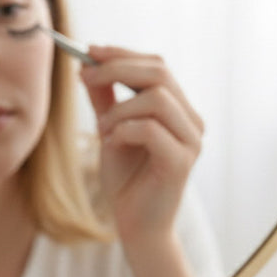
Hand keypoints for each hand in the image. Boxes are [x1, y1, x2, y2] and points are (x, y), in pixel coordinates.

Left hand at [80, 46, 202, 245]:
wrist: (136, 226)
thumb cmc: (127, 181)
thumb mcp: (110, 130)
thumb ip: (105, 99)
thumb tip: (87, 63)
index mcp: (180, 110)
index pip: (157, 66)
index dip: (123, 54)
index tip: (88, 50)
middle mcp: (192, 122)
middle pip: (160, 73)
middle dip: (117, 68)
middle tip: (85, 76)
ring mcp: (191, 142)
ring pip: (156, 98)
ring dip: (119, 109)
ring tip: (103, 129)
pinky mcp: (181, 162)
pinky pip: (149, 129)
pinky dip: (123, 130)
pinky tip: (112, 144)